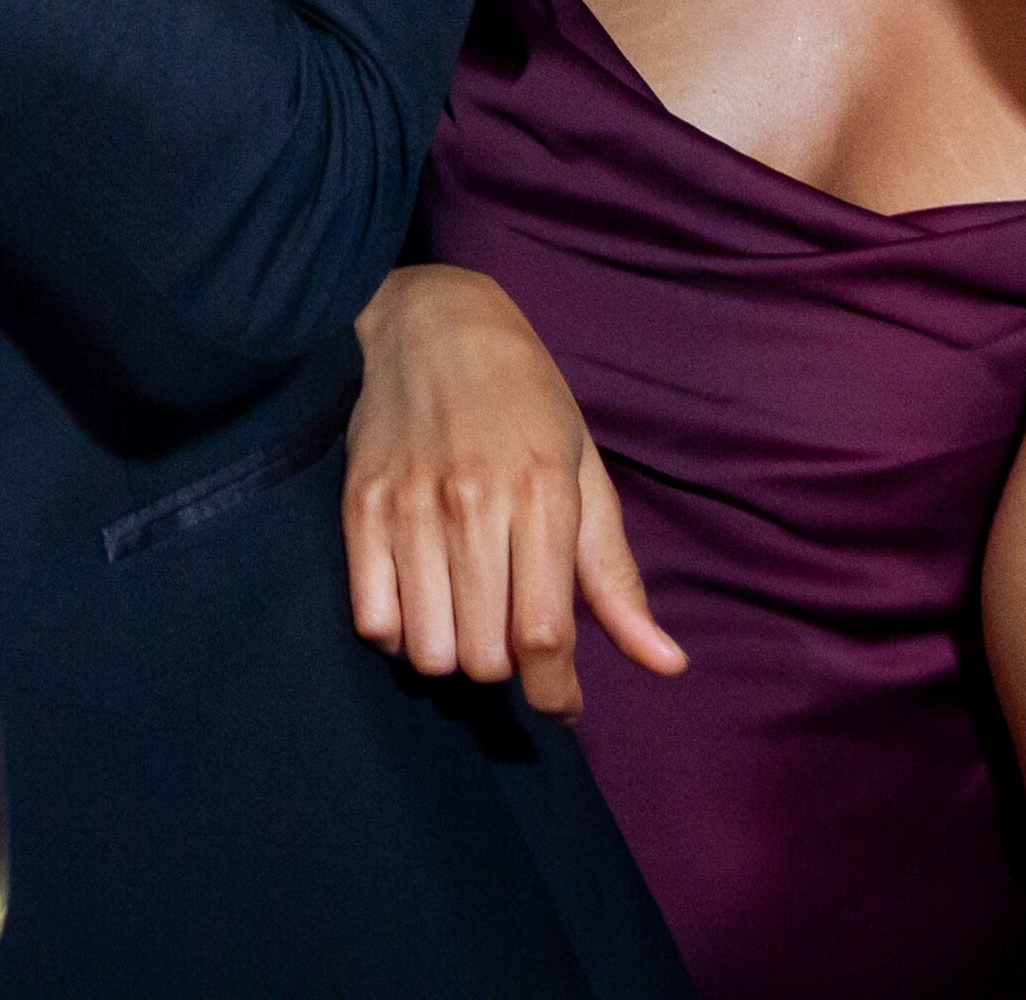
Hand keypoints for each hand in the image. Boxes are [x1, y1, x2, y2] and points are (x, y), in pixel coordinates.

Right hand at [343, 264, 683, 718]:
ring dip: (453, 653)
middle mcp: (474, 503)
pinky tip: (419, 603)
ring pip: (429, 648)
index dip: (555, 691)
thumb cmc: (525, 399)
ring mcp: (410, 505)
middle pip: (486, 653)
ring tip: (465, 618)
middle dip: (507, 666)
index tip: (562, 702)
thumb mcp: (585, 473)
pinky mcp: (360, 506)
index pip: (545, 634)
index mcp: (543, 493)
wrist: (432, 322)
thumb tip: (665, 665)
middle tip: (510, 632)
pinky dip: (398, 634)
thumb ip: (615, 577)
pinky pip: (372, 620)